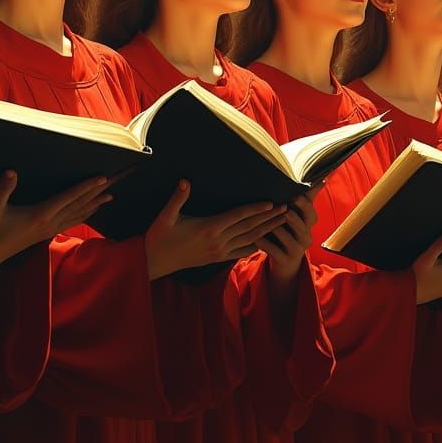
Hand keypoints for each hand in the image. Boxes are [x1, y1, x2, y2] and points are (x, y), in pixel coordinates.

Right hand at [0, 171, 111, 276]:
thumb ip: (3, 189)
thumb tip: (11, 171)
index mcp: (40, 215)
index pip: (69, 197)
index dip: (86, 186)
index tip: (102, 178)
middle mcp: (48, 223)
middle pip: (79, 206)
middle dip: (97, 193)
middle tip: (115, 183)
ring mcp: (48, 231)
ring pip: (77, 215)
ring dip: (94, 205)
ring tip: (109, 197)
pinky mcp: (44, 235)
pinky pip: (70, 223)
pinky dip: (83, 215)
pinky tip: (88, 212)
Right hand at [144, 180, 287, 279]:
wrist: (154, 261)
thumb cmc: (160, 236)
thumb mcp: (166, 216)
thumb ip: (177, 198)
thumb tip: (185, 181)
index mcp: (209, 228)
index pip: (238, 216)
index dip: (255, 209)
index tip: (271, 202)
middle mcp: (218, 241)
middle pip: (249, 227)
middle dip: (269, 218)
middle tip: (286, 208)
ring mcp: (219, 252)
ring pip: (249, 239)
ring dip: (267, 230)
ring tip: (283, 221)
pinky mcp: (217, 259)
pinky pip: (241, 252)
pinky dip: (255, 245)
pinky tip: (266, 241)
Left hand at [256, 189, 320, 282]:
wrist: (286, 264)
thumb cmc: (290, 234)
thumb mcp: (299, 218)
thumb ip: (306, 199)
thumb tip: (322, 179)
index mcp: (308, 225)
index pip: (311, 213)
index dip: (304, 205)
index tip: (294, 196)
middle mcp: (306, 238)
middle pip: (302, 226)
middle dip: (293, 217)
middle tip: (284, 210)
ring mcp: (296, 251)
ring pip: (286, 237)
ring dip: (275, 228)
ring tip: (264, 220)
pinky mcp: (285, 260)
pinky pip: (273, 250)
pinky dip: (264, 243)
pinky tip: (255, 237)